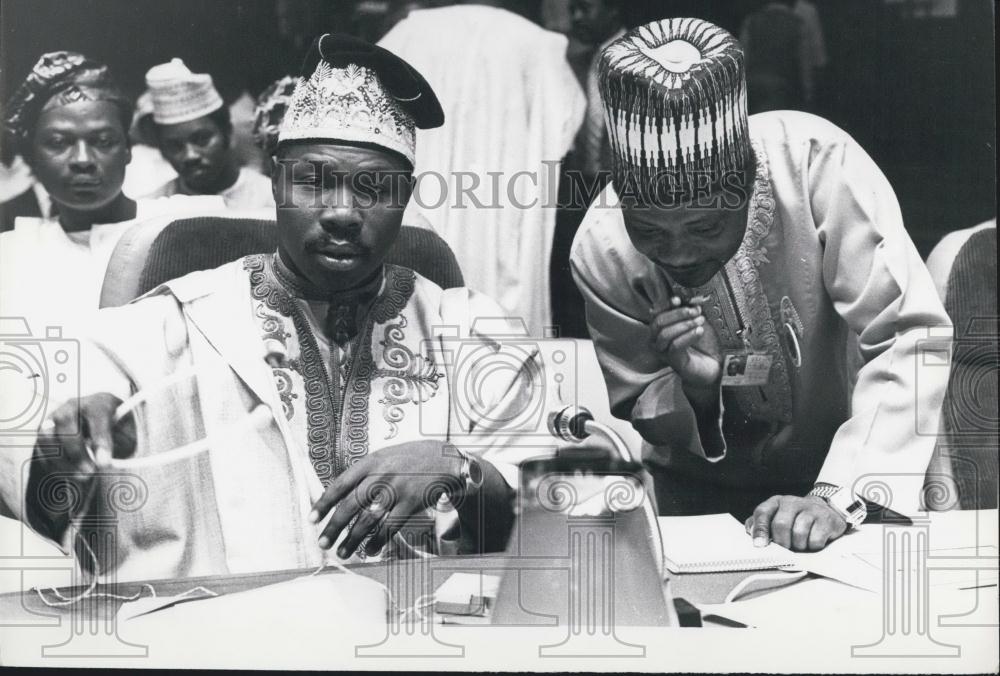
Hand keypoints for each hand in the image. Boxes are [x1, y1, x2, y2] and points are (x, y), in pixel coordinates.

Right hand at [27, 393, 136, 533]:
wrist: (99, 422)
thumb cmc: (117, 428)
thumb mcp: (128, 432)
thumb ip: (123, 444)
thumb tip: (107, 463)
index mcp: (99, 402)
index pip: (97, 415)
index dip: (100, 440)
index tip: (105, 463)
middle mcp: (73, 406)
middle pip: (66, 422)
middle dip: (77, 451)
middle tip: (90, 472)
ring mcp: (54, 418)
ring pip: (48, 436)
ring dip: (62, 460)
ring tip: (81, 477)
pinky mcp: (43, 433)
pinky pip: (42, 449)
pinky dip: (54, 466)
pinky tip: (70, 475)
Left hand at [309, 440, 464, 558]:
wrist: (446, 458)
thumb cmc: (413, 459)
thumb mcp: (386, 456)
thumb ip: (365, 472)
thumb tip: (341, 494)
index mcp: (371, 461)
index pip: (340, 484)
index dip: (324, 503)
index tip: (312, 519)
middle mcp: (381, 474)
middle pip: (350, 505)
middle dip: (333, 527)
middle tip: (322, 542)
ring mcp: (396, 489)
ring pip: (368, 520)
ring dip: (353, 539)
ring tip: (343, 552)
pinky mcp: (411, 502)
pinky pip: (390, 527)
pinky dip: (378, 542)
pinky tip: (370, 551)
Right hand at [649, 296, 721, 390]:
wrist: (715, 365)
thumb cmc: (704, 343)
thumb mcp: (695, 322)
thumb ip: (689, 311)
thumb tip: (688, 298)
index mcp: (660, 329)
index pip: (655, 314)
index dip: (664, 305)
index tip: (678, 299)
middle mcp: (657, 341)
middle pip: (658, 322)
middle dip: (677, 314)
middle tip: (696, 311)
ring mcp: (663, 352)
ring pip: (664, 334)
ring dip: (684, 324)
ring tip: (700, 321)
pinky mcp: (673, 361)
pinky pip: (675, 346)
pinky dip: (688, 336)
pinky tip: (699, 331)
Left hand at [745, 495, 847, 551]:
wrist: (825, 511)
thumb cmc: (795, 518)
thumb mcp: (776, 517)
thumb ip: (760, 524)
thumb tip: (751, 533)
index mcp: (776, 502)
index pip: (762, 513)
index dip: (759, 530)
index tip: (759, 545)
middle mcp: (792, 502)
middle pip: (781, 525)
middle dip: (781, 542)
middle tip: (784, 549)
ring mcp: (811, 509)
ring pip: (799, 533)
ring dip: (798, 545)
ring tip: (799, 545)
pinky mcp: (827, 520)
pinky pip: (815, 539)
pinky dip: (812, 546)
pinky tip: (812, 543)